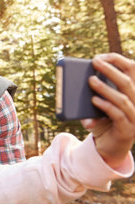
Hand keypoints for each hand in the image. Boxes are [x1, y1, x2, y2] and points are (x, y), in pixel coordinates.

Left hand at [82, 53, 134, 168]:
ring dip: (105, 88)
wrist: (108, 148)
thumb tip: (75, 84)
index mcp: (132, 93)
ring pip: (122, 98)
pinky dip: (105, 106)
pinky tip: (94, 100)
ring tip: (90, 81)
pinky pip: (117, 114)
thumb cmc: (103, 122)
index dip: (118, 61)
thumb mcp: (97, 105)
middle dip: (110, 70)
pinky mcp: (127, 129)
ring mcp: (134, 117)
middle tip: (95, 62)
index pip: (132, 71)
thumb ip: (92, 94)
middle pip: (127, 82)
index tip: (102, 55)